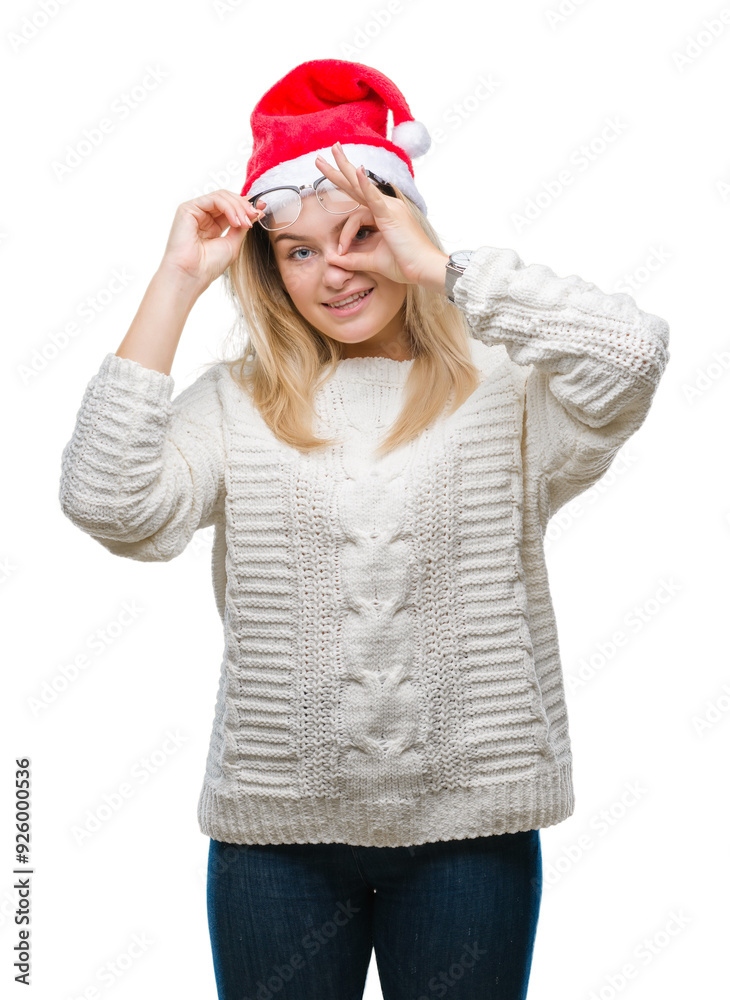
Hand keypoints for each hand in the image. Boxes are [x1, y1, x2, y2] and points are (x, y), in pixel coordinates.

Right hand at [160, 189, 264, 289]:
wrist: (192, 275)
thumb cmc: (209, 265)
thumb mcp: (233, 243)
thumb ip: (242, 226)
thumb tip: (256, 211)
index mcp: (212, 225)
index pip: (231, 208)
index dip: (246, 205)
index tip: (263, 207)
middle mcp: (203, 216)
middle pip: (227, 199)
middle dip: (244, 206)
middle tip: (256, 214)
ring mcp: (195, 211)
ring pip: (222, 197)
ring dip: (238, 207)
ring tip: (245, 222)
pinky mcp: (188, 208)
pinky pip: (213, 199)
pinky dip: (229, 207)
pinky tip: (236, 221)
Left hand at [314, 143, 447, 291]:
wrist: (424, 269)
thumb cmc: (405, 265)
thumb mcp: (373, 262)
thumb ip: (353, 260)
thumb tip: (333, 259)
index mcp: (384, 215)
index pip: (357, 210)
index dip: (344, 231)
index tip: (338, 252)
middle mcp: (387, 206)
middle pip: (357, 186)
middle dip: (339, 170)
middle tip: (321, 156)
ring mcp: (390, 208)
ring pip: (359, 189)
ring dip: (342, 171)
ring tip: (325, 157)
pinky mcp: (391, 215)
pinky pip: (374, 198)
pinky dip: (364, 185)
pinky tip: (357, 171)